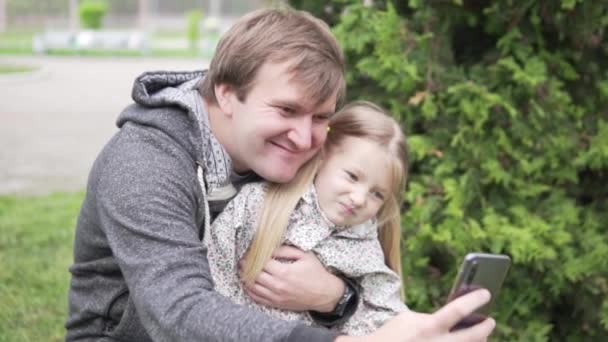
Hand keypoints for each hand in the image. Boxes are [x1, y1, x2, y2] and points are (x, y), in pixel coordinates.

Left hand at [240, 245, 343, 311]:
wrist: (325, 294)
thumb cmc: (316, 273)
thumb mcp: (304, 256)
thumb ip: (286, 250)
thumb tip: (270, 248)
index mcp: (284, 272)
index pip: (261, 262)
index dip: (253, 256)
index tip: (249, 251)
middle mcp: (278, 286)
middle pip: (254, 275)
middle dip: (245, 266)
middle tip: (242, 259)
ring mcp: (276, 297)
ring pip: (253, 287)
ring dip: (245, 278)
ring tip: (242, 270)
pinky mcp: (277, 304)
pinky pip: (258, 299)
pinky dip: (250, 291)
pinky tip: (247, 284)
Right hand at [336, 289, 495, 341]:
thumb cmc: (393, 334)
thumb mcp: (408, 319)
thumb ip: (430, 318)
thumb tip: (453, 318)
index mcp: (429, 327)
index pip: (459, 310)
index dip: (475, 300)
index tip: (487, 294)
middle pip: (474, 336)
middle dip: (485, 327)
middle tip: (491, 320)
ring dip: (478, 341)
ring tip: (481, 335)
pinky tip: (469, 341)